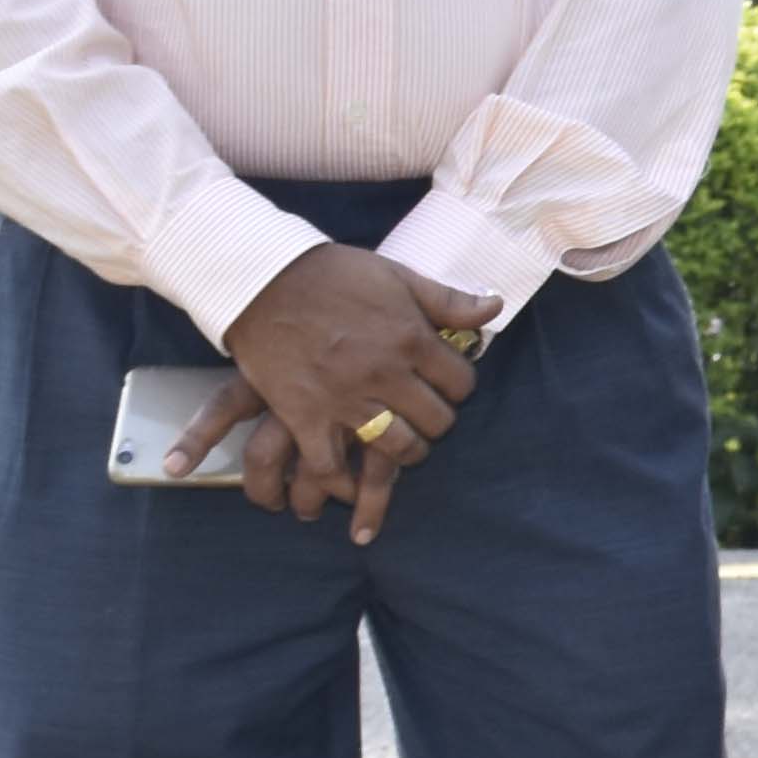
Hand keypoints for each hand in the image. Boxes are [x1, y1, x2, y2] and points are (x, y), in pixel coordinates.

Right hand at [193, 248, 502, 546]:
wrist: (263, 281)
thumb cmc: (333, 274)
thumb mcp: (397, 276)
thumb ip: (447, 299)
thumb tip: (495, 306)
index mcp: (412, 339)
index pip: (461, 383)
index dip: (459, 386)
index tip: (447, 384)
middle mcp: (385, 374)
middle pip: (435, 421)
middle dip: (437, 422)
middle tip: (425, 416)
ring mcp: (345, 400)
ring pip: (397, 447)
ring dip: (404, 452)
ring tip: (401, 445)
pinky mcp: (305, 417)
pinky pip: (330, 465)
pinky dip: (341, 482)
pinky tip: (349, 483)